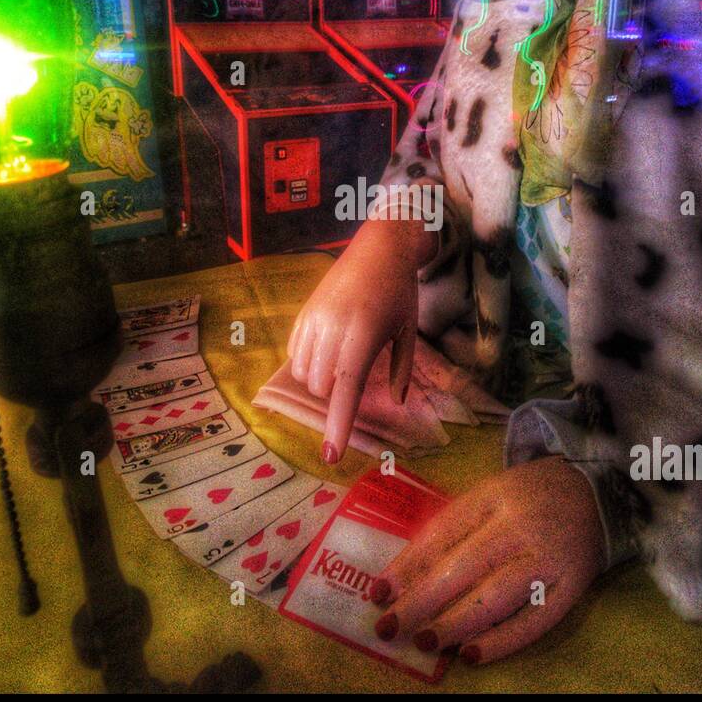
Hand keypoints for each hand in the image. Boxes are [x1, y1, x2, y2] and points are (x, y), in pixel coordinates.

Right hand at [288, 216, 436, 463]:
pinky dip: (306, 362)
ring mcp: (313, 319)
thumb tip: (398, 402)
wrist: (379, 246)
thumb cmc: (399, 290)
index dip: (338, 425)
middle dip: (335, 393)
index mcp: (363, 335)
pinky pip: (293, 353)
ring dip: (319, 380)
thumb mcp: (408, 330)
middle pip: (321, 387)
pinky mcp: (303, 313)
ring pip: (303, 374)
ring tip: (341, 359)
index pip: (346, 390)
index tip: (331, 455)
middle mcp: (332, 328)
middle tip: (356, 373)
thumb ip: (401, 369)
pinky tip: (325, 349)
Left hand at [371, 456, 605, 664]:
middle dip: (422, 600)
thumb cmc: (527, 497)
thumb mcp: (488, 496)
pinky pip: (536, 619)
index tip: (378, 594)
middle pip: (465, 565)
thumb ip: (451, 528)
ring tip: (425, 642)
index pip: (443, 532)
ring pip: (497, 594)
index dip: (408, 565)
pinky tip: (472, 654)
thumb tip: (403, 576)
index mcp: (493, 496)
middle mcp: (520, 525)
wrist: (596, 491)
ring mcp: (548, 557)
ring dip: (457, 621)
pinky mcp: (572, 586)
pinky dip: (504, 640)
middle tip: (389, 627)